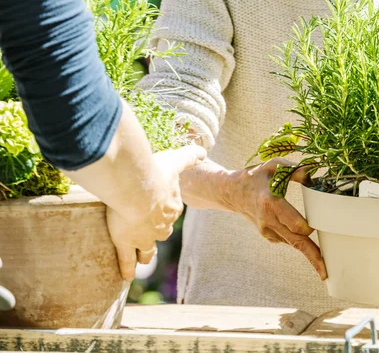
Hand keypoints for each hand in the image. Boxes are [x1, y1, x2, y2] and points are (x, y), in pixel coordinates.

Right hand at [107, 145, 205, 280]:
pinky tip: (127, 277)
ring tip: (143, 258)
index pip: (170, 211)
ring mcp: (143, 236)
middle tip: (149, 233)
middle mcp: (161, 225)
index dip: (165, 210)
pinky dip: (127, 269)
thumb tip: (203, 151)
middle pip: (161, 232)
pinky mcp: (126, 243)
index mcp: (171, 207)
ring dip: (146, 254)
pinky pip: (127, 260)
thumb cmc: (155, 173)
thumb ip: (189, 156)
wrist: (137, 188)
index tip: (159, 208)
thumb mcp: (175, 160)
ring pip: (147, 250)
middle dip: (157, 232)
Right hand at [229, 158, 327, 279]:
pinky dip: (299, 242)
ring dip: (309, 253)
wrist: (232, 192)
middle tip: (326, 273)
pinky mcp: (268, 235)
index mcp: (271, 203)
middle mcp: (268, 221)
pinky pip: (288, 240)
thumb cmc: (255, 176)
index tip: (321, 225)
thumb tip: (313, 175)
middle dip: (312, 257)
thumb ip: (295, 170)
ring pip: (293, 244)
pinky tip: (308, 243)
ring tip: (323, 266)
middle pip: (296, 242)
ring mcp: (267, 230)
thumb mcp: (273, 166)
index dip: (308, 227)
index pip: (294, 224)